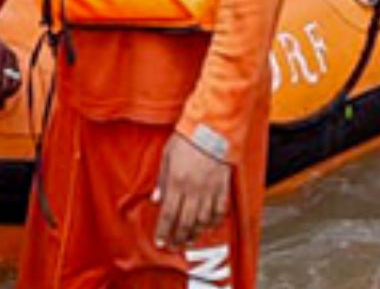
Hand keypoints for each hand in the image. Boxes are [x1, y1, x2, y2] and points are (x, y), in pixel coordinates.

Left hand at [151, 132, 231, 249]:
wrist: (212, 131)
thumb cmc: (187, 141)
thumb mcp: (167, 157)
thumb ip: (162, 181)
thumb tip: (157, 200)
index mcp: (177, 182)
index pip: (169, 214)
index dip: (164, 231)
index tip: (161, 242)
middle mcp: (193, 190)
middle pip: (185, 222)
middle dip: (178, 238)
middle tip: (174, 247)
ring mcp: (210, 191)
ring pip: (202, 221)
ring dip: (195, 234)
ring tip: (188, 240)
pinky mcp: (223, 188)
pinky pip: (219, 211)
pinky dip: (213, 222)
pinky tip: (207, 227)